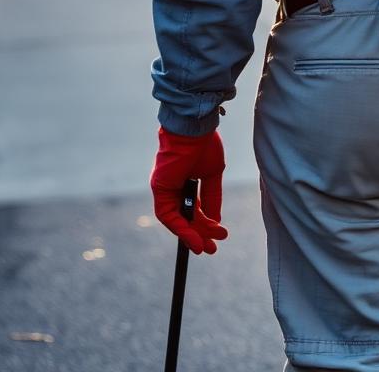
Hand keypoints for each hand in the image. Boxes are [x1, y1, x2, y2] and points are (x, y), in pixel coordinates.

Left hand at [150, 126, 227, 253]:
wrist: (195, 129)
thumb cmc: (204, 145)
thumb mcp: (212, 175)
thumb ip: (212, 198)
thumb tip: (216, 221)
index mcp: (185, 181)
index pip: (193, 209)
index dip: (205, 224)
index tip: (218, 235)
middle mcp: (173, 187)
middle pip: (185, 217)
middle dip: (200, 234)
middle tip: (213, 248)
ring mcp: (164, 189)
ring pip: (176, 220)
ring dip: (191, 235)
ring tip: (206, 247)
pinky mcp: (159, 189)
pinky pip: (168, 216)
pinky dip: (181, 228)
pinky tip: (195, 239)